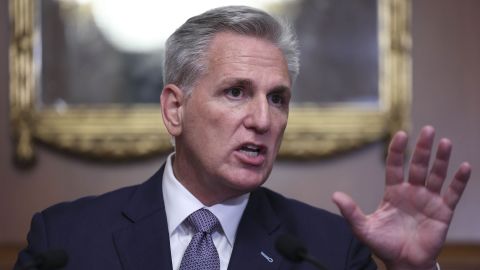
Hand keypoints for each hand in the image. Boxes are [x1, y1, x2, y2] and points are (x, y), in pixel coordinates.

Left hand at [332, 126, 470, 269]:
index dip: (397, 151)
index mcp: (393, 192)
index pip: (395, 166)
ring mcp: (428, 200)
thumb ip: (351, 212)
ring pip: (436, 175)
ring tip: (445, 142)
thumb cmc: (384, 244)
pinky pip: (453, 193)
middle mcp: (412, 191)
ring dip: (441, 159)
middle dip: (423, 149)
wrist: (404, 263)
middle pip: (418, 165)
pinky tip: (464, 167)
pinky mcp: (443, 211)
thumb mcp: (363, 228)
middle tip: (428, 130)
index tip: (401, 134)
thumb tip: (335, 195)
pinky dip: (459, 181)